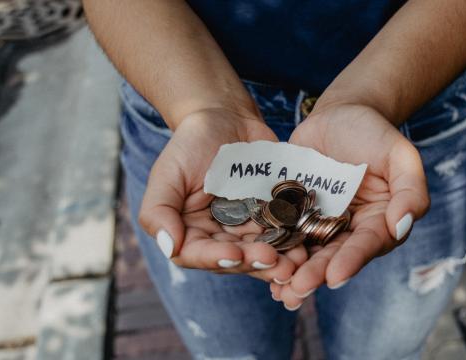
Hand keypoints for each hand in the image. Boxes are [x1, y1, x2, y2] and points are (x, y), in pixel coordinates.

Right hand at [139, 108, 306, 282]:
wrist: (225, 118)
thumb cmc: (190, 144)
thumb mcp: (167, 173)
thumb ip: (158, 211)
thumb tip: (169, 247)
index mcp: (190, 231)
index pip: (198, 254)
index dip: (216, 258)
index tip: (235, 254)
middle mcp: (219, 236)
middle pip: (235, 259)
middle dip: (254, 262)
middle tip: (275, 261)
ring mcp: (247, 228)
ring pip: (262, 252)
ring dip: (280, 260)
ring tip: (296, 262)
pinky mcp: (272, 216)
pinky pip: (284, 232)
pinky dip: (294, 241)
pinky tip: (307, 244)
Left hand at [271, 104, 429, 308]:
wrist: (339, 114)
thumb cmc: (374, 132)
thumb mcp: (400, 154)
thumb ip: (410, 190)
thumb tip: (401, 226)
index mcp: (378, 221)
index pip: (367, 244)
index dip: (352, 261)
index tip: (335, 276)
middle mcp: (349, 229)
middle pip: (334, 255)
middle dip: (316, 274)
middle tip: (297, 290)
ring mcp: (320, 222)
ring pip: (307, 251)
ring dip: (293, 272)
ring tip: (278, 290)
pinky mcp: (295, 212)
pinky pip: (284, 232)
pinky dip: (274, 248)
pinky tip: (259, 264)